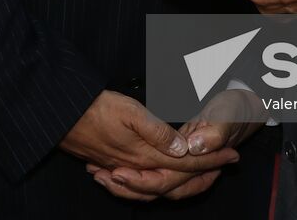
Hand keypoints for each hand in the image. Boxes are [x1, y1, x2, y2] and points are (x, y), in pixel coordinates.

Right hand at [61, 90, 238, 202]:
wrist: (62, 116)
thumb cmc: (97, 109)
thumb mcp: (131, 112)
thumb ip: (157, 132)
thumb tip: (181, 150)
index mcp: (145, 154)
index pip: (185, 163)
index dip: (211, 160)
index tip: (233, 156)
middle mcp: (136, 167)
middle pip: (175, 180)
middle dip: (203, 174)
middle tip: (226, 166)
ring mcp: (124, 169)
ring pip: (159, 186)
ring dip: (183, 181)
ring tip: (203, 173)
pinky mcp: (113, 166)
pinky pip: (141, 184)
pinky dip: (157, 183)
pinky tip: (160, 174)